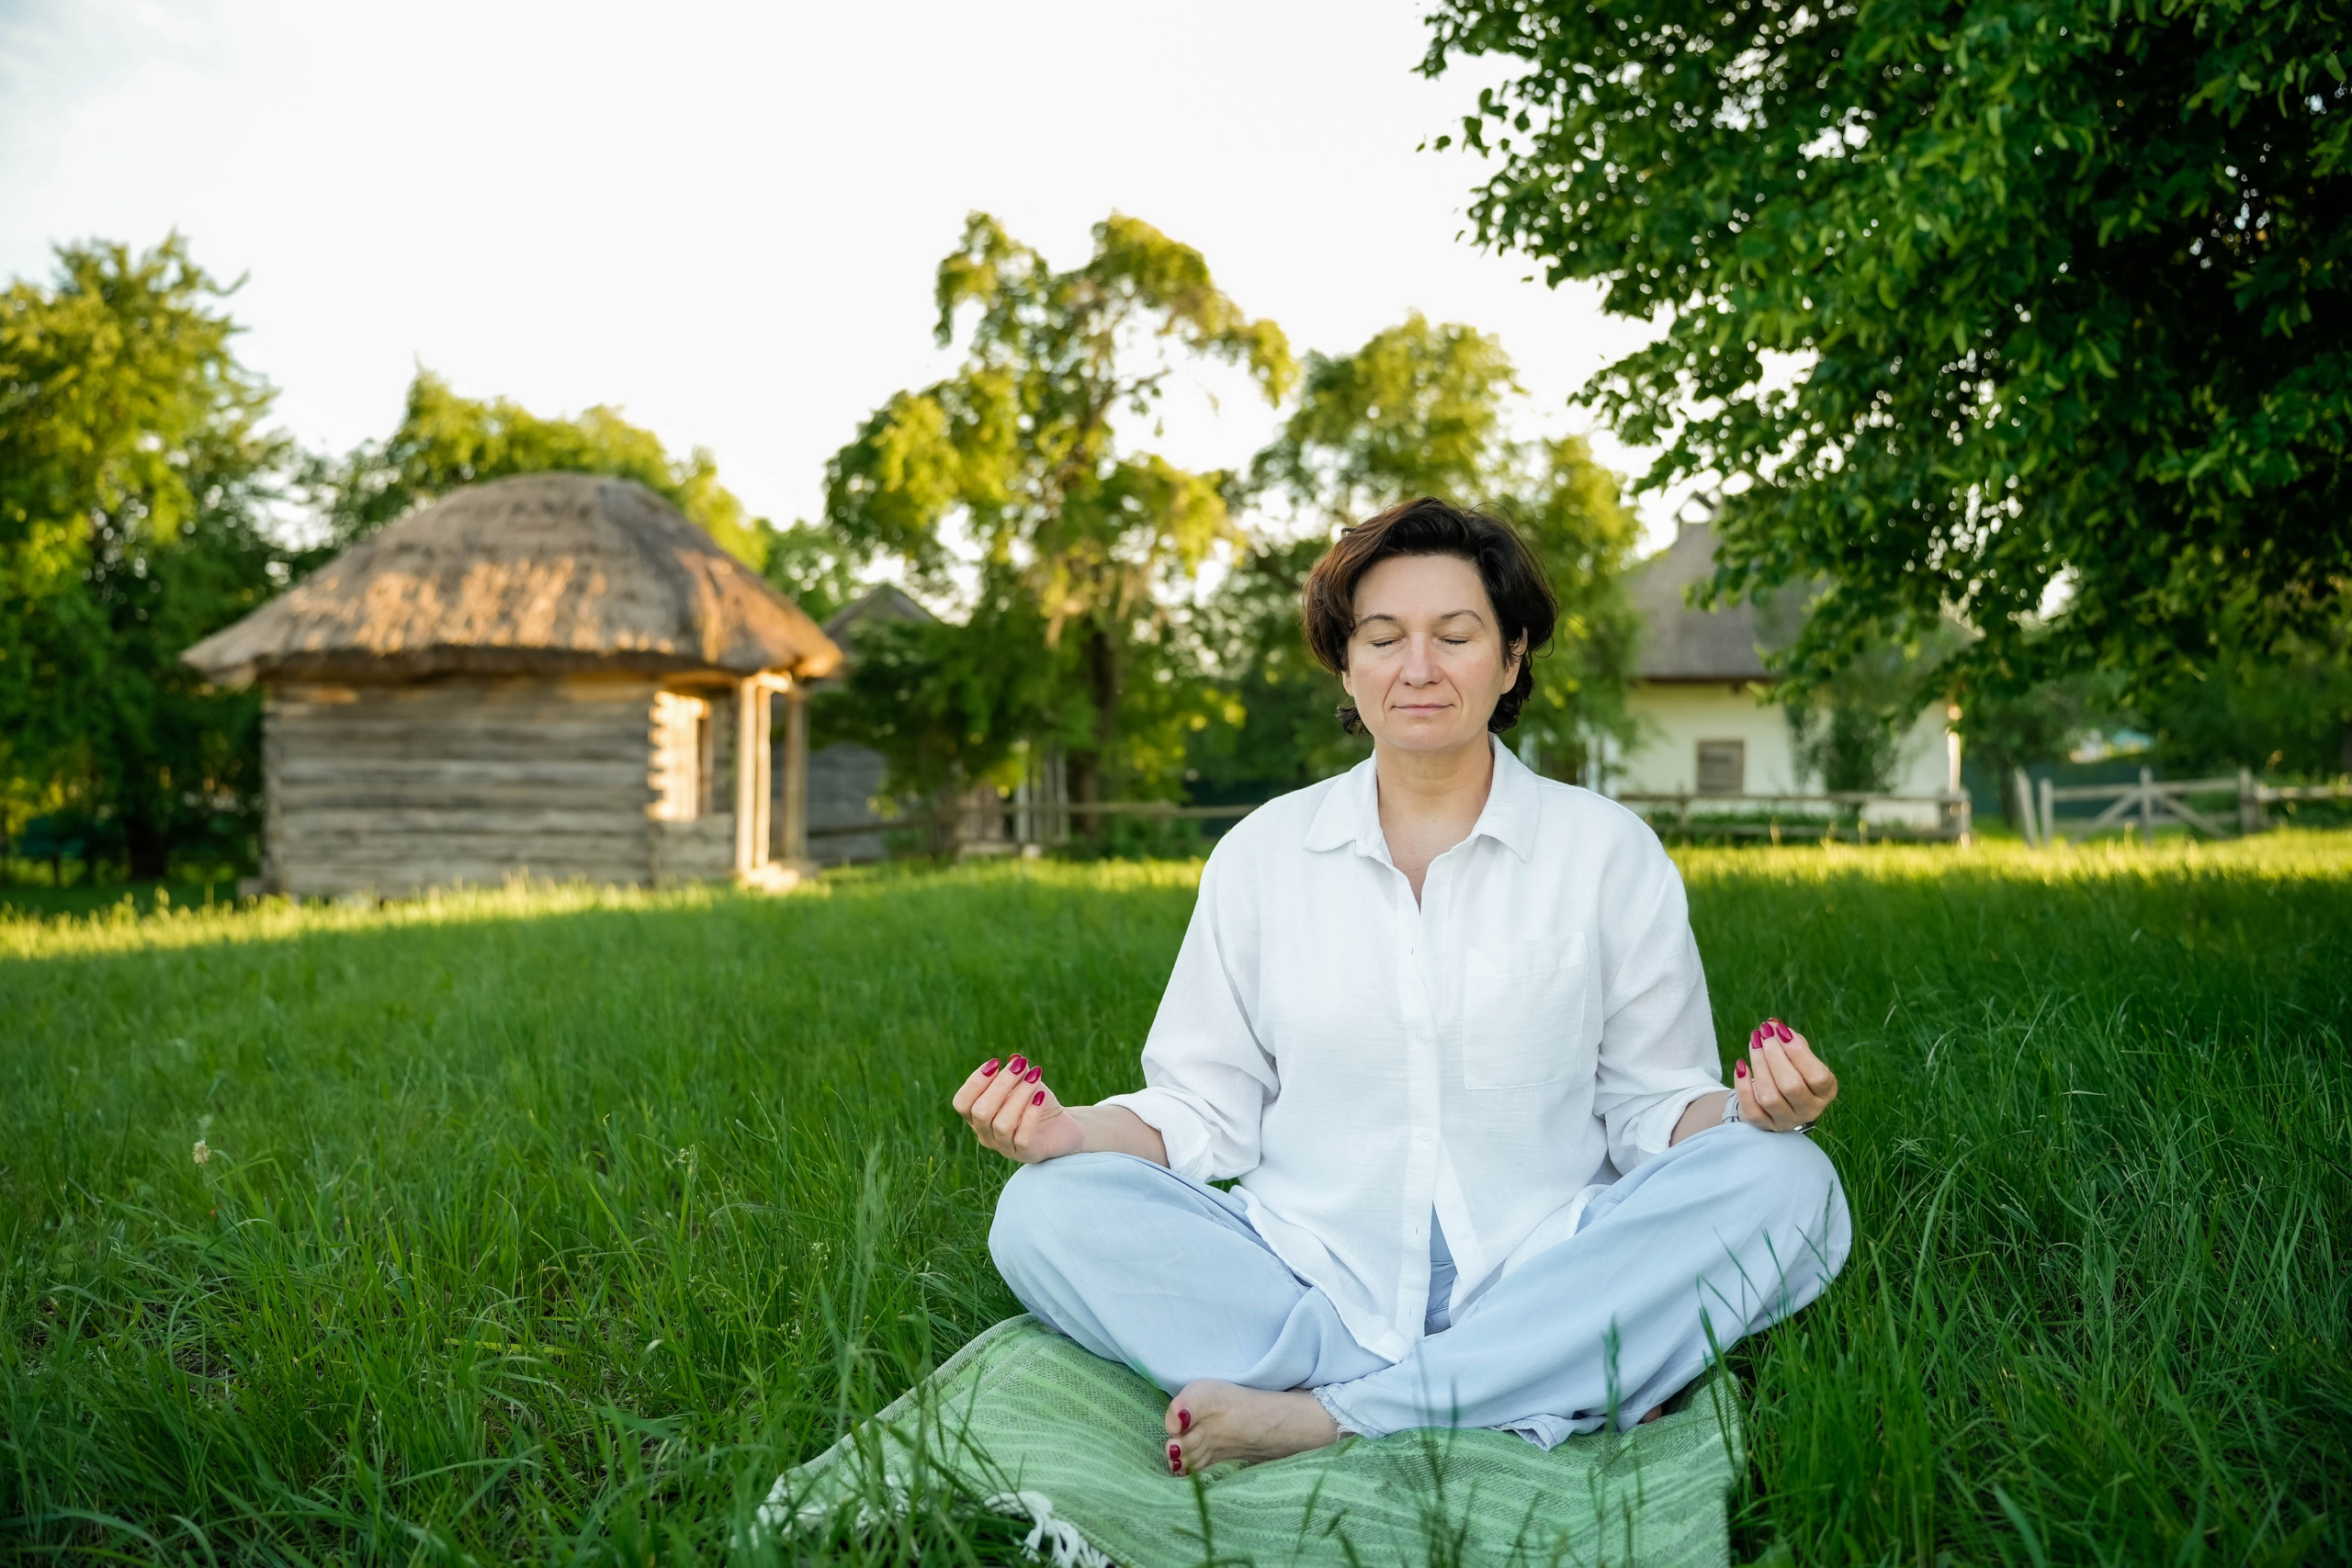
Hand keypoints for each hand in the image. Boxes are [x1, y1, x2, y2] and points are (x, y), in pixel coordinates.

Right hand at [951, 1054, 1086, 1164]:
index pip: (961, 1103)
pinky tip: (1040, 1096)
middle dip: (1001, 1085)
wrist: (1063, 1125)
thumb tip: (1015, 1060)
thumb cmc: (1036, 1101)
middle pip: (981, 1112)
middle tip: (1020, 1066)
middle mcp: (986, 1135)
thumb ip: (1017, 1073)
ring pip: (1002, 1124)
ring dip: (1019, 1096)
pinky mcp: (1027, 1154)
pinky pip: (1022, 1137)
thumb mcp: (1025, 1083)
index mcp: (977, 1117)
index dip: (974, 1082)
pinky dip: (1031, 1114)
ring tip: (1035, 1077)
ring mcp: (1005, 1148)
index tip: (996, 1063)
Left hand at [1736, 1018, 1837, 1130]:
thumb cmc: (1790, 1071)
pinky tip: (1741, 1065)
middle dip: (1774, 1055)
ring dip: (1759, 1065)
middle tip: (1763, 1033)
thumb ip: (1789, 1040)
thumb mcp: (1797, 1057)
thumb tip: (1773, 1025)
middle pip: (1791, 1086)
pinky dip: (1743, 1086)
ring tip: (1754, 1043)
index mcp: (1825, 1092)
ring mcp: (1786, 1121)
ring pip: (1770, 1097)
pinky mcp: (1763, 1125)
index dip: (1799, 1052)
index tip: (1781, 1031)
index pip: (1818, 1076)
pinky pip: (1751, 1109)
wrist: (1772, 1101)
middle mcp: (1809, 1110)